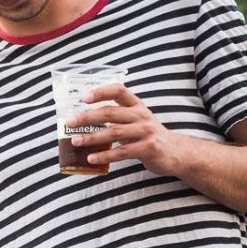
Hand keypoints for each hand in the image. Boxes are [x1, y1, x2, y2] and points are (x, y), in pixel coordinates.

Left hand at [66, 82, 187, 176]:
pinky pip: (123, 152)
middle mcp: (141, 115)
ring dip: (92, 137)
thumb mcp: (136, 121)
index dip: (100, 91)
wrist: (177, 153)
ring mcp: (146, 132)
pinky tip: (91, 158)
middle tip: (69, 123)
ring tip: (75, 141)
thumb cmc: (148, 136)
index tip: (83, 98)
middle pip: (110, 112)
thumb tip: (82, 119)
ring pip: (114, 132)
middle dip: (87, 117)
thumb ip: (116, 117)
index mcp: (136, 105)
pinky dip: (105, 155)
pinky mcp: (149, 148)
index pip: (118, 90)